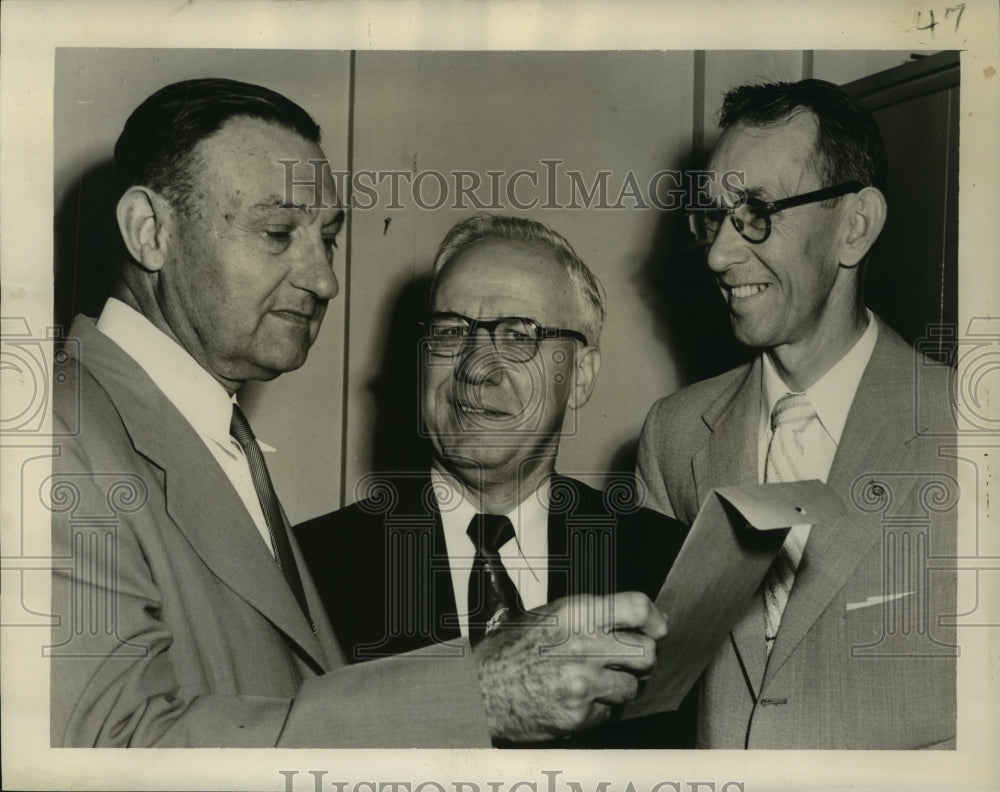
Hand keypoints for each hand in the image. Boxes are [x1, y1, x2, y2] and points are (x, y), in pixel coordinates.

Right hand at [474, 591, 666, 741]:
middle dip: (641, 661)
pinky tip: (574, 700)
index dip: (655, 620)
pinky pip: (608, 713)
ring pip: (631, 688)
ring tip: (590, 682)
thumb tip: (635, 620)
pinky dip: (596, 710)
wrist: (480, 689)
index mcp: (576, 613)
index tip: (657, 629)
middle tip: (627, 663)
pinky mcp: (578, 715)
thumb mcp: (550, 615)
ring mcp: (581, 682)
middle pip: (646, 653)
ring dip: (617, 688)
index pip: (637, 608)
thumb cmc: (511, 651)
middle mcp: (582, 645)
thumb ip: (592, 616)